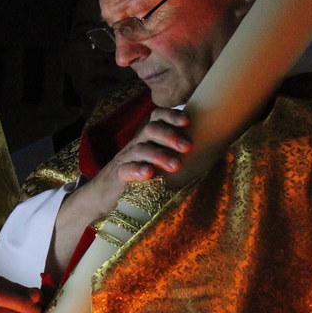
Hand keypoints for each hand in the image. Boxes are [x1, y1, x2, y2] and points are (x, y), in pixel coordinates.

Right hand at [48, 107, 190, 274]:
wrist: (101, 196)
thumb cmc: (137, 178)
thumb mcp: (154, 162)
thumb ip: (173, 155)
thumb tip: (209, 153)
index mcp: (146, 139)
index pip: (156, 117)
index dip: (170, 115)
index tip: (188, 122)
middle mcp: (136, 145)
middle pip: (151, 130)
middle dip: (170, 135)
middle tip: (188, 147)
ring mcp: (125, 160)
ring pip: (141, 149)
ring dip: (160, 155)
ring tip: (176, 165)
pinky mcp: (116, 177)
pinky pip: (125, 169)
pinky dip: (137, 170)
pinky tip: (149, 174)